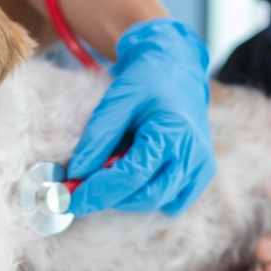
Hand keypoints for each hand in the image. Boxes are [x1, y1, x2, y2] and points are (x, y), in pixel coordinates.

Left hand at [67, 19, 215, 215]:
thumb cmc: (147, 80)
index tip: (68, 200)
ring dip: (128, 195)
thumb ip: (98, 138)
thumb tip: (77, 175)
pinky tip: (137, 171)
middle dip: (110, 197)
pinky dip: (149, 194)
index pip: (131, 176)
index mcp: (175, 132)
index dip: (97, 191)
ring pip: (158, 202)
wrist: (177, 68)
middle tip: (82, 187)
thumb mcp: (117, 100)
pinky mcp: (202, 173)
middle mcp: (194, 155)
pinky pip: (172, 201)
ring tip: (114, 164)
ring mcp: (202, 166)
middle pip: (146, 196)